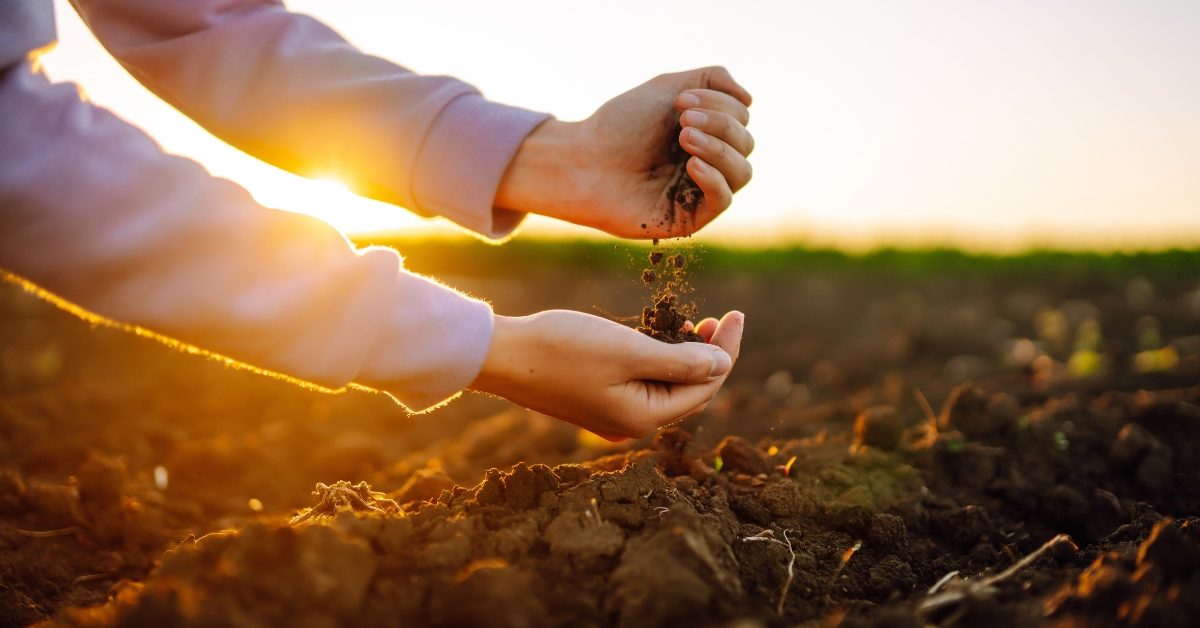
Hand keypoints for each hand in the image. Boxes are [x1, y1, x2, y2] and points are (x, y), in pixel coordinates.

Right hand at [469, 309, 743, 439]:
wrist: (503, 356)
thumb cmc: (563, 349)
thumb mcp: (630, 350)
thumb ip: (681, 360)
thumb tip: (723, 365)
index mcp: (644, 418)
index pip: (705, 387)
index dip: (727, 351)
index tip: (737, 314)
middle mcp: (631, 424)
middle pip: (689, 390)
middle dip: (710, 355)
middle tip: (721, 318)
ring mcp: (612, 414)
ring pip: (665, 386)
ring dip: (684, 355)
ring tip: (695, 323)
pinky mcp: (596, 400)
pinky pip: (641, 383)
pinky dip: (658, 360)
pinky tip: (659, 336)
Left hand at [496, 67, 752, 238]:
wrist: (583, 161)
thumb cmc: (619, 126)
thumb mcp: (666, 87)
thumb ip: (710, 79)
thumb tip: (749, 98)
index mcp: (706, 132)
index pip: (741, 118)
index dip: (720, 104)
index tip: (680, 100)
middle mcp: (708, 161)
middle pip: (746, 143)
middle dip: (720, 124)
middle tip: (683, 120)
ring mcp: (700, 191)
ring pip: (742, 172)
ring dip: (720, 149)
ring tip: (684, 138)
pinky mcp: (689, 218)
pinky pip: (723, 201)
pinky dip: (715, 179)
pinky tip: (693, 164)